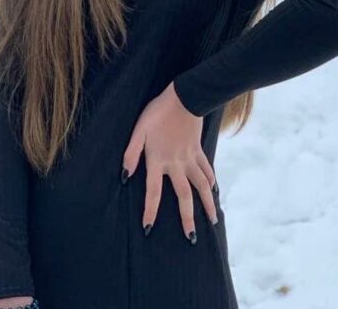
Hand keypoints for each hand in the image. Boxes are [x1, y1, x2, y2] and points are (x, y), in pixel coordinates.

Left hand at [121, 81, 218, 242]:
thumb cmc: (158, 113)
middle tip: (191, 238)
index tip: (148, 229)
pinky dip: (211, 180)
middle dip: (188, 218)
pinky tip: (213, 189)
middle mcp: (176, 164)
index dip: (150, 211)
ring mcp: (190, 158)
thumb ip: (131, 153)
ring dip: (207, 204)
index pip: (153, 192)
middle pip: (183, 196)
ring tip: (212, 221)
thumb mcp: (139, 130)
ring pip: (200, 186)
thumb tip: (125, 177)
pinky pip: (206, 169)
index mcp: (159, 160)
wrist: (184, 98)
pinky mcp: (198, 149)